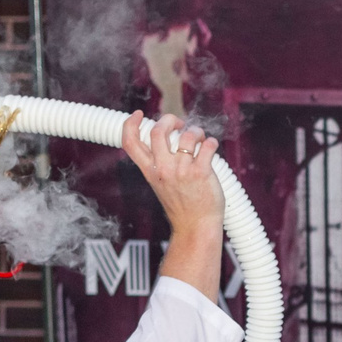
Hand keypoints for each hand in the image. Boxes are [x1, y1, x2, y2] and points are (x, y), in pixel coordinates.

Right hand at [126, 112, 226, 301]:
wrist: (196, 227)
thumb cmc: (182, 206)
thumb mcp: (161, 184)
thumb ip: (159, 163)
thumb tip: (168, 138)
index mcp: (150, 171)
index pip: (130, 143)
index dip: (130, 124)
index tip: (138, 114)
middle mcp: (163, 169)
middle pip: (157, 131)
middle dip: (169, 120)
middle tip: (179, 124)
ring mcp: (181, 171)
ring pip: (186, 136)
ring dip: (196, 131)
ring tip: (200, 139)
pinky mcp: (201, 173)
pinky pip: (207, 146)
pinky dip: (211, 142)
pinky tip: (211, 147)